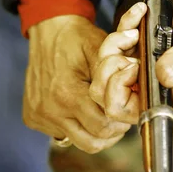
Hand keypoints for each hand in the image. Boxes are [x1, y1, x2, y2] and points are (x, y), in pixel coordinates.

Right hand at [23, 15, 132, 153]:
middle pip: (94, 141)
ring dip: (95, 131)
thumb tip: (140, 66)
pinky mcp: (32, 118)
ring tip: (103, 110)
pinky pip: (62, 135)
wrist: (47, 29)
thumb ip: (119, 63)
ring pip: (80, 142)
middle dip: (112, 128)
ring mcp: (40, 116)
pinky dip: (76, 126)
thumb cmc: (77, 37)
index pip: (104, 125)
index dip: (121, 118)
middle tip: (118, 108)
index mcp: (67, 92)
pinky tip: (80, 106)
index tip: (127, 105)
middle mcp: (50, 110)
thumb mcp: (100, 46)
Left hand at [89, 5, 172, 121]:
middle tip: (133, 43)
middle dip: (110, 60)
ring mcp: (135, 72)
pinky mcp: (133, 53)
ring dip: (114, 41)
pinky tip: (140, 12)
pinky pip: (114, 43)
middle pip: (101, 87)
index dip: (116, 85)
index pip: (116, 107)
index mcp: (155, 102)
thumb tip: (164, 75)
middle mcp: (141, 91)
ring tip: (137, 29)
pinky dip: (123, 24)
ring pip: (103, 64)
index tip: (136, 64)